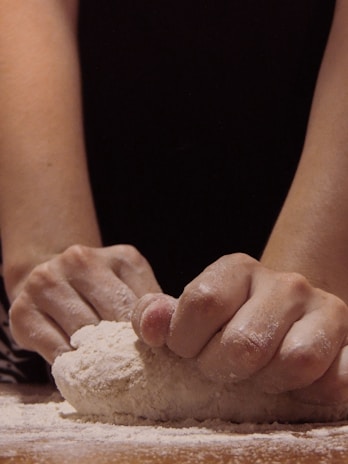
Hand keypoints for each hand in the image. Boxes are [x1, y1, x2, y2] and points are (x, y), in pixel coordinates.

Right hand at [9, 244, 160, 363]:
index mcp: (120, 257)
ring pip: (83, 335)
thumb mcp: (132, 286)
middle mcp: (79, 261)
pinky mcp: (23, 311)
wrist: (47, 276)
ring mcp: (46, 283)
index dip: (148, 337)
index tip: (156, 360)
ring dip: (98, 360)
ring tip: (110, 375)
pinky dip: (72, 366)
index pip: (141, 305)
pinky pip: (55, 350)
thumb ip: (149, 304)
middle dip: (124, 350)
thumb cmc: (99, 288)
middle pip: (112, 319)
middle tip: (135, 375)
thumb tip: (172, 338)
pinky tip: (83, 372)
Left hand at [132, 253, 347, 404]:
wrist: (284, 323)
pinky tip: (295, 385)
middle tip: (223, 367)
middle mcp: (284, 282)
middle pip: (244, 342)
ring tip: (258, 375)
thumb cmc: (228, 324)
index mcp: (237, 268)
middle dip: (223, 368)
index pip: (203, 303)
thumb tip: (151, 325)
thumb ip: (158, 317)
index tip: (187, 350)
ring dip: (267, 383)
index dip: (185, 340)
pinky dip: (311, 393)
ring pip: (293, 362)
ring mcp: (323, 308)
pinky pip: (336, 381)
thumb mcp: (187, 316)